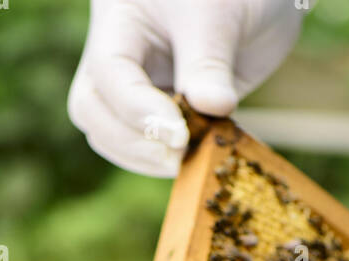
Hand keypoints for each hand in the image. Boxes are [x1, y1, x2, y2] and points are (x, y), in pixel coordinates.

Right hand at [68, 0, 305, 176]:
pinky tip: (195, 155)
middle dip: (130, 140)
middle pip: (91, 109)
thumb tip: (211, 108)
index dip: (137, 110)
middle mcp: (119, 56)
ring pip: (109, 134)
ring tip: (188, 156)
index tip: (179, 135)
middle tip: (177, 153)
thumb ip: (210, 63)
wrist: (257, 0)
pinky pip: (145, 145)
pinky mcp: (161, 111)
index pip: (108, 72)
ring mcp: (137, 86)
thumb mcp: (220, 15)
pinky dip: (165, 157)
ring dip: (144, 157)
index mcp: (120, 20)